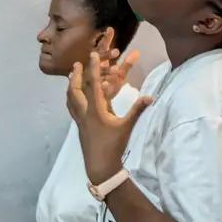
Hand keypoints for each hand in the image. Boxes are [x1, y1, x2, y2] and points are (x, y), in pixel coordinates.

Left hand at [67, 52, 151, 183]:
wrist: (100, 165)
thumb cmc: (114, 145)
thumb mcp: (127, 126)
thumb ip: (138, 110)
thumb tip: (151, 96)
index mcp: (95, 110)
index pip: (93, 85)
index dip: (93, 69)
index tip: (92, 55)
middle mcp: (84, 112)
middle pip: (75, 90)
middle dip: (76, 75)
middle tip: (77, 63)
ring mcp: (79, 119)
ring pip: (71, 98)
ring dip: (71, 85)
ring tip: (73, 77)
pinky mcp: (79, 125)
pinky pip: (72, 107)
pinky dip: (72, 97)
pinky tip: (75, 98)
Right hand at [94, 27, 139, 100]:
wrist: (96, 108)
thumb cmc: (107, 89)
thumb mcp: (119, 77)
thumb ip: (127, 65)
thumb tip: (138, 52)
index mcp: (99, 64)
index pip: (101, 48)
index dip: (105, 39)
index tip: (110, 29)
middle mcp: (92, 70)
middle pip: (97, 59)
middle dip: (105, 54)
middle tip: (116, 51)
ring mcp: (90, 81)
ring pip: (96, 73)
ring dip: (105, 70)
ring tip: (115, 68)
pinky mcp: (91, 93)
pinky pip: (96, 88)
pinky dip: (101, 85)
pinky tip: (106, 84)